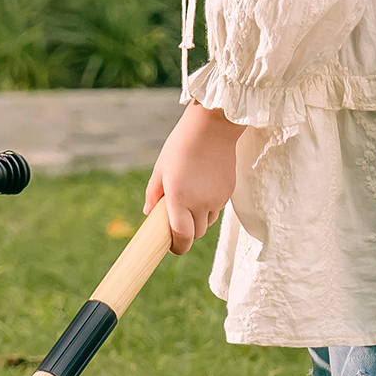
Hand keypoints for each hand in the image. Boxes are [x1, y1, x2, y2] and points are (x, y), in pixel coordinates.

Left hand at [144, 102, 245, 253]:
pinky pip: (216, 209)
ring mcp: (217, 199)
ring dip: (197, 219)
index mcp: (179, 199)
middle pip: (196, 233)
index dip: (177, 247)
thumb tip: (147, 213)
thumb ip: (153, 194)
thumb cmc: (180, 147)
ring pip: (207, 222)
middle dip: (186, 231)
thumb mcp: (160, 169)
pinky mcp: (228, 193)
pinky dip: (208, 206)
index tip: (171, 246)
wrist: (212, 128)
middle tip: (175, 218)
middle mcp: (200, 203)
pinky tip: (201, 186)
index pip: (183, 237)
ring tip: (188, 196)